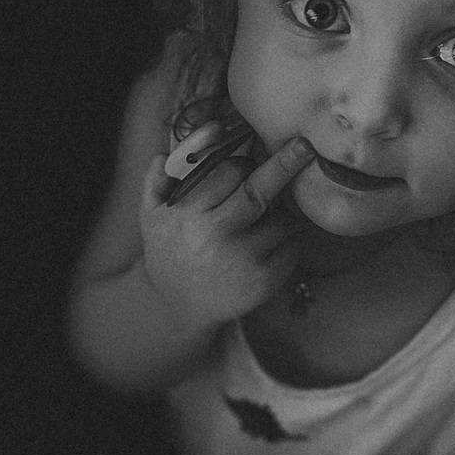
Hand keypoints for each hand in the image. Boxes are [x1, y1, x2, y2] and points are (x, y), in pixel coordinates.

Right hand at [139, 131, 313, 330]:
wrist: (177, 307)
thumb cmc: (169, 251)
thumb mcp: (150, 215)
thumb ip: (156, 179)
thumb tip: (162, 151)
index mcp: (190, 213)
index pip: (230, 172)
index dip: (244, 163)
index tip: (249, 163)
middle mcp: (216, 235)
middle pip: (260, 191)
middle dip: (285, 165)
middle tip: (304, 147)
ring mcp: (243, 260)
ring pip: (281, 220)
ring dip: (283, 213)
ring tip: (269, 218)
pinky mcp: (264, 282)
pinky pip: (292, 248)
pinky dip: (291, 239)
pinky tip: (276, 242)